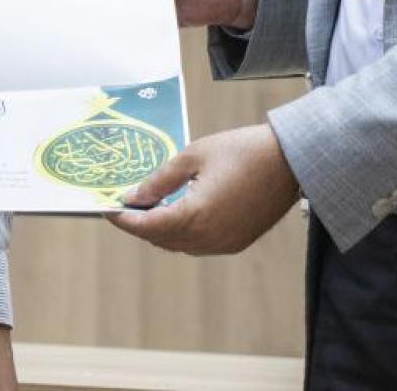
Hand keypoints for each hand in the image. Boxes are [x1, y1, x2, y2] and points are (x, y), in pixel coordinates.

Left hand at [108, 123, 299, 255]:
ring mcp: (224, 244)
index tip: (107, 209)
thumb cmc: (241, 150)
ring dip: (162, 230)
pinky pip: (200, 245)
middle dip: (141, 224)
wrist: (289, 160)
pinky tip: (181, 211)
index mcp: (195, 216)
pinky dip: (185, 233)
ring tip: (151, 206)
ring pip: (180, 245)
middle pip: (161, 240)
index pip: (147, 227)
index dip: (124, 219)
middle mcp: (208, 238)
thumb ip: (159, 180)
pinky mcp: (236, 243)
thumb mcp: (193, 156)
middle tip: (128, 204)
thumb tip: (133, 196)